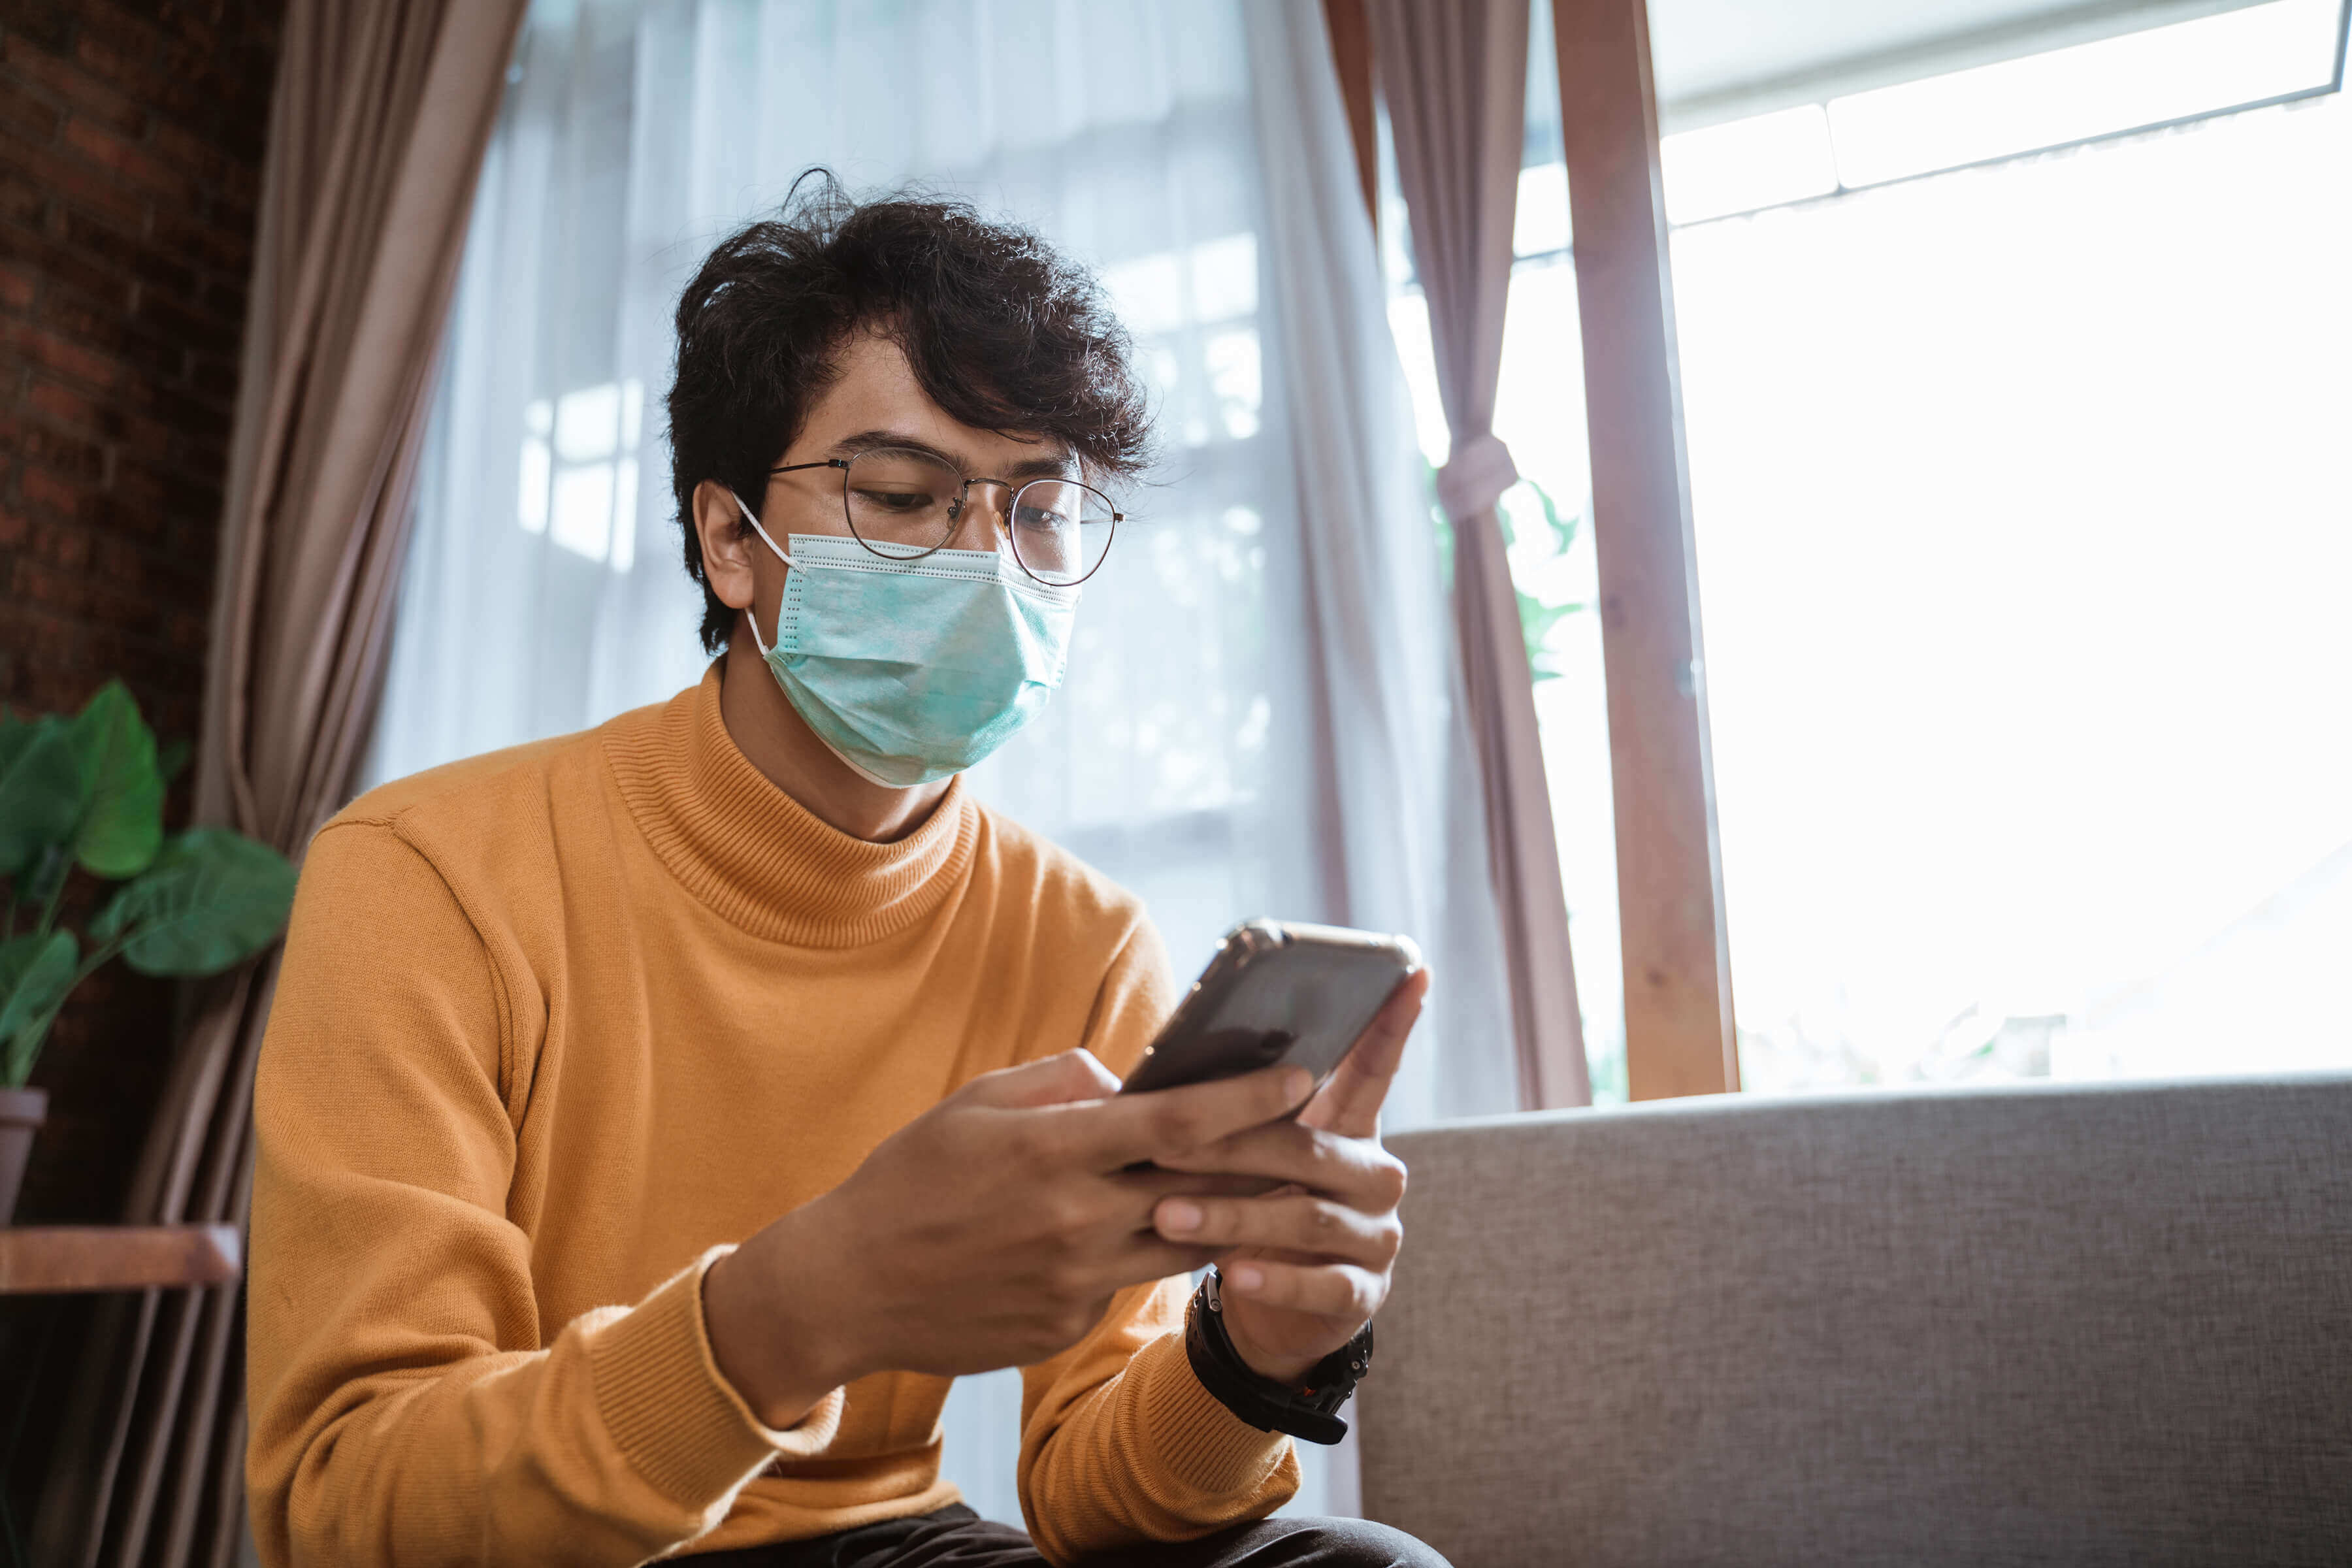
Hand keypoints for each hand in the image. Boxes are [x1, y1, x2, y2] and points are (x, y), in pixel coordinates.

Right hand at [704, 1049, 1313, 1427]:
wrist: (848, 1287)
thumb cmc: (909, 1179)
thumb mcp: (973, 1103)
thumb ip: (1058, 1080)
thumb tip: (1126, 1081)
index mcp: (1054, 1150)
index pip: (1180, 1120)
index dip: (1251, 1098)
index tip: (1302, 1076)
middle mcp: (1076, 1219)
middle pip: (1203, 1188)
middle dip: (1265, 1159)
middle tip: (1314, 1134)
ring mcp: (1076, 1281)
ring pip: (1184, 1243)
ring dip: (1224, 1214)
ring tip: (1260, 1184)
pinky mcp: (1067, 1326)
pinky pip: (1129, 1282)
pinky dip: (1144, 1252)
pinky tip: (1142, 1234)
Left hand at [1146, 969, 1426, 1382]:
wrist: (1270, 1310)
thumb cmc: (1249, 1208)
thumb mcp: (1238, 1160)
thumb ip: (1216, 1116)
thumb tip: (1120, 1069)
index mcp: (1350, 1128)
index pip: (1375, 1068)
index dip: (1393, 1024)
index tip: (1411, 973)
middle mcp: (1375, 1175)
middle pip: (1310, 1149)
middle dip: (1232, 1147)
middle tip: (1162, 1146)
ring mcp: (1377, 1235)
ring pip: (1306, 1216)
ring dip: (1232, 1214)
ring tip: (1168, 1213)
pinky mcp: (1365, 1293)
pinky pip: (1323, 1283)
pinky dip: (1274, 1277)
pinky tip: (1230, 1271)